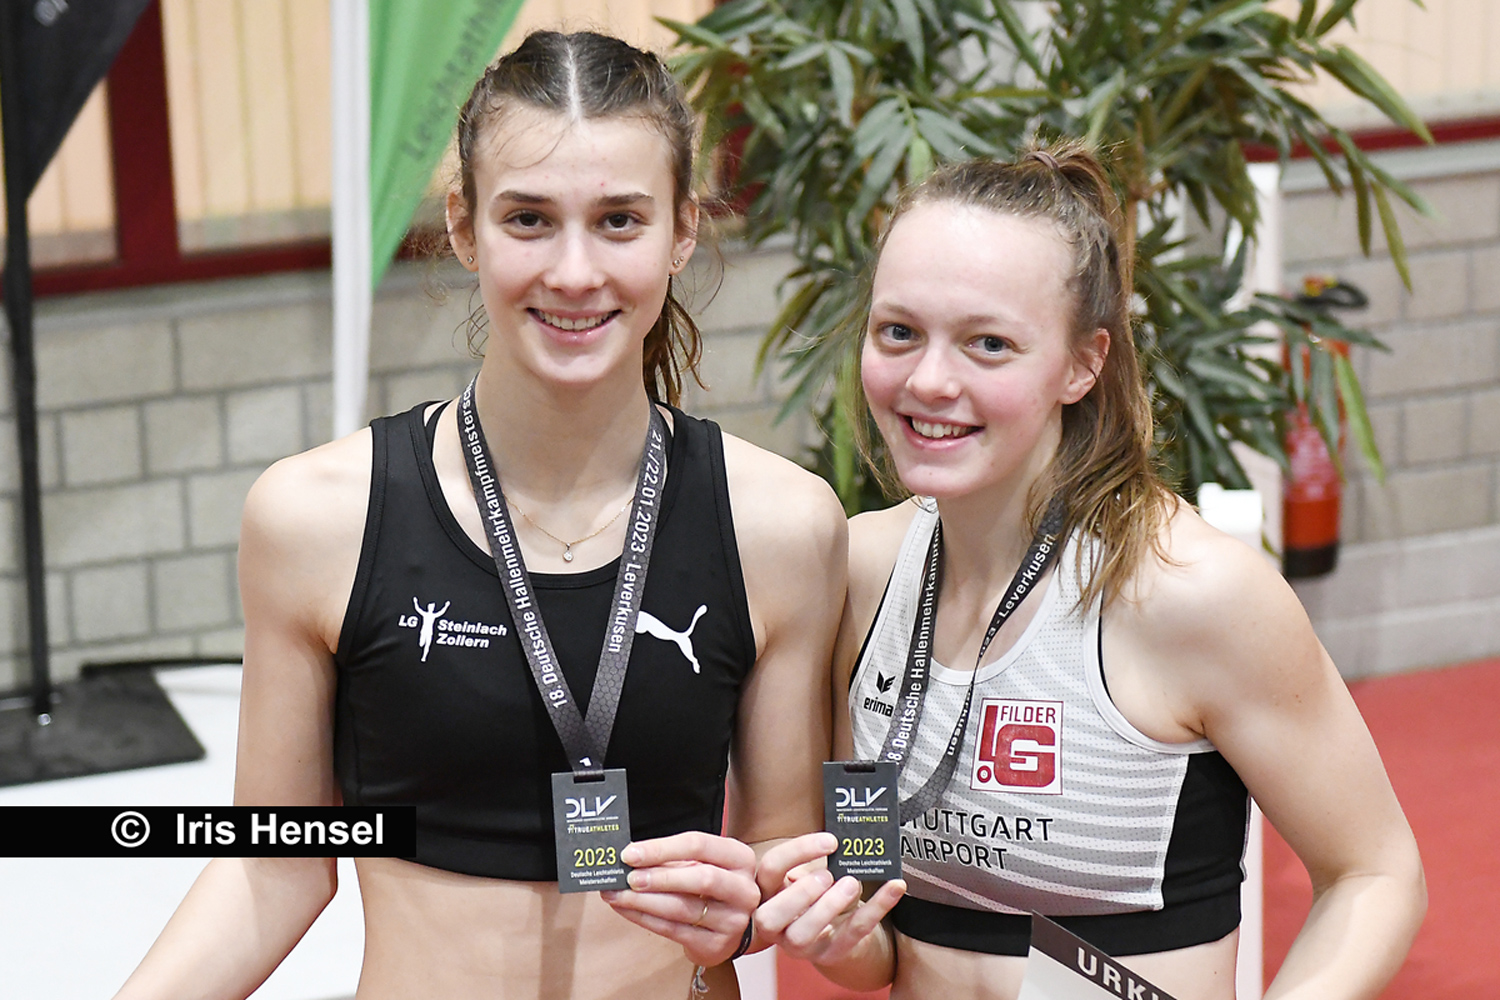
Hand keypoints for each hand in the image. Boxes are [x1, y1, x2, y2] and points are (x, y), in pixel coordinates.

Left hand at [601, 831, 759, 965]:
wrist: (734, 926)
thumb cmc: (713, 888)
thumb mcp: (704, 863)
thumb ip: (673, 859)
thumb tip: (631, 857)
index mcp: (739, 859)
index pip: (699, 845)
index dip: (662, 848)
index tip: (631, 853)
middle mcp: (742, 890)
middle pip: (700, 878)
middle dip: (658, 877)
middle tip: (627, 877)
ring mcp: (732, 920)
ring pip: (683, 908)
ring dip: (644, 900)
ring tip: (617, 894)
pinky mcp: (715, 945)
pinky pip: (674, 930)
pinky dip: (645, 918)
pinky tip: (628, 909)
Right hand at [753, 833, 905, 965]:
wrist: (839, 931)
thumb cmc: (819, 893)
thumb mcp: (813, 873)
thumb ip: (816, 860)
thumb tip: (839, 842)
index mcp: (767, 894)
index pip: (769, 870)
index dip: (796, 853)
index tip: (830, 841)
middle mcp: (775, 925)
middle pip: (768, 917)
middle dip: (799, 894)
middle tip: (828, 875)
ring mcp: (799, 945)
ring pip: (801, 936)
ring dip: (828, 907)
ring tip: (851, 883)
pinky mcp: (831, 954)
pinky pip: (852, 933)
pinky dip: (877, 907)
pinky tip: (895, 886)